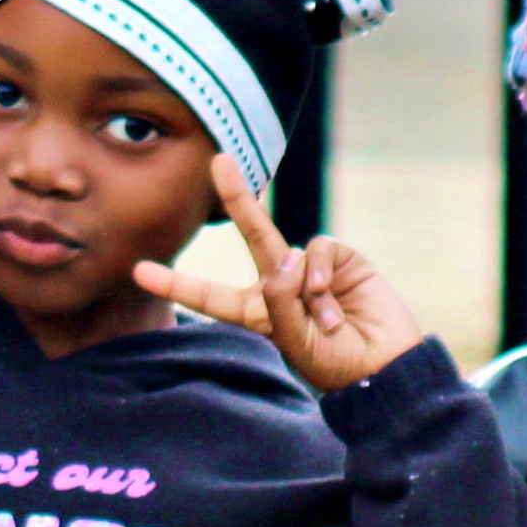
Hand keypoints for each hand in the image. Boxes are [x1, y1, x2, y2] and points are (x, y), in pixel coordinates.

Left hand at [135, 155, 424, 393]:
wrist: (386, 366)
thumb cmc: (337, 364)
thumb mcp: (298, 343)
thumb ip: (282, 302)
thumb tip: (285, 259)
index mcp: (258, 313)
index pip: (210, 296)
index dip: (177, 282)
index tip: (139, 270)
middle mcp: (280, 285)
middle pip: (252, 234)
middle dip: (236, 196)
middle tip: (219, 160)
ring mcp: (310, 269)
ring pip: (288, 248)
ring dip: (304, 290)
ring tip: (327, 324)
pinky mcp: (340, 259)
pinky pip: (319, 250)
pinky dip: (322, 274)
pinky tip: (334, 304)